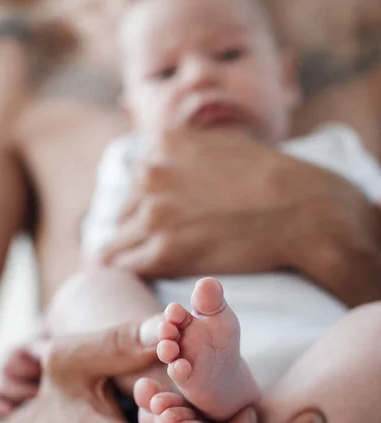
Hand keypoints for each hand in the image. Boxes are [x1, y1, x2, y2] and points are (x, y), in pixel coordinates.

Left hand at [101, 128, 380, 306]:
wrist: (302, 212)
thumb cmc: (272, 179)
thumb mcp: (224, 144)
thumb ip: (188, 152)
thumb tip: (165, 160)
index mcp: (163, 145)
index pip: (136, 181)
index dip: (146, 204)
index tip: (155, 221)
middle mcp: (150, 174)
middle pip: (125, 211)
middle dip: (137, 229)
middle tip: (154, 247)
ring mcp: (153, 213)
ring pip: (119, 240)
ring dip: (129, 253)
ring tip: (139, 266)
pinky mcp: (162, 251)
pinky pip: (125, 265)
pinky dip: (130, 271)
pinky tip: (137, 278)